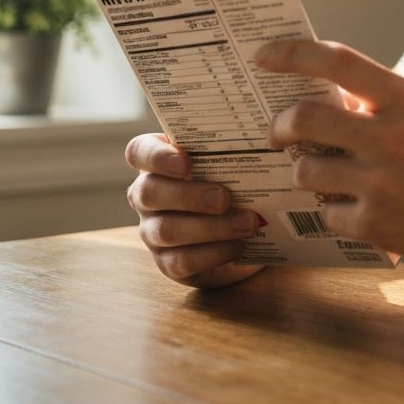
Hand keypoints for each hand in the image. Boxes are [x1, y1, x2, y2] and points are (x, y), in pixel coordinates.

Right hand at [124, 133, 265, 287]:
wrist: (245, 228)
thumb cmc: (235, 182)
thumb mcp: (233, 162)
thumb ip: (235, 149)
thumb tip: (265, 140)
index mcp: (159, 162)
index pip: (139, 151)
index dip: (156, 156)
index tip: (186, 161)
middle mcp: (147, 195)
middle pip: (148, 192)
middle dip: (188, 195)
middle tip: (224, 197)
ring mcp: (152, 231)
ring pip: (166, 230)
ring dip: (210, 227)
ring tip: (246, 224)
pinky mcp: (167, 262)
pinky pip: (181, 261)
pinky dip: (214, 253)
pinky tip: (239, 244)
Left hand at [256, 39, 403, 266]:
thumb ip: (377, 103)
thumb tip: (321, 99)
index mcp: (403, 97)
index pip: (335, 61)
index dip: (292, 54)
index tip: (263, 55)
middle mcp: (389, 134)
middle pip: (303, 119)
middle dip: (278, 127)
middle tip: (276, 133)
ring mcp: (381, 181)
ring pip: (306, 170)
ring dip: (305, 172)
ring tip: (320, 175)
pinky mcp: (377, 224)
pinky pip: (327, 211)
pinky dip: (334, 210)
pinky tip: (356, 209)